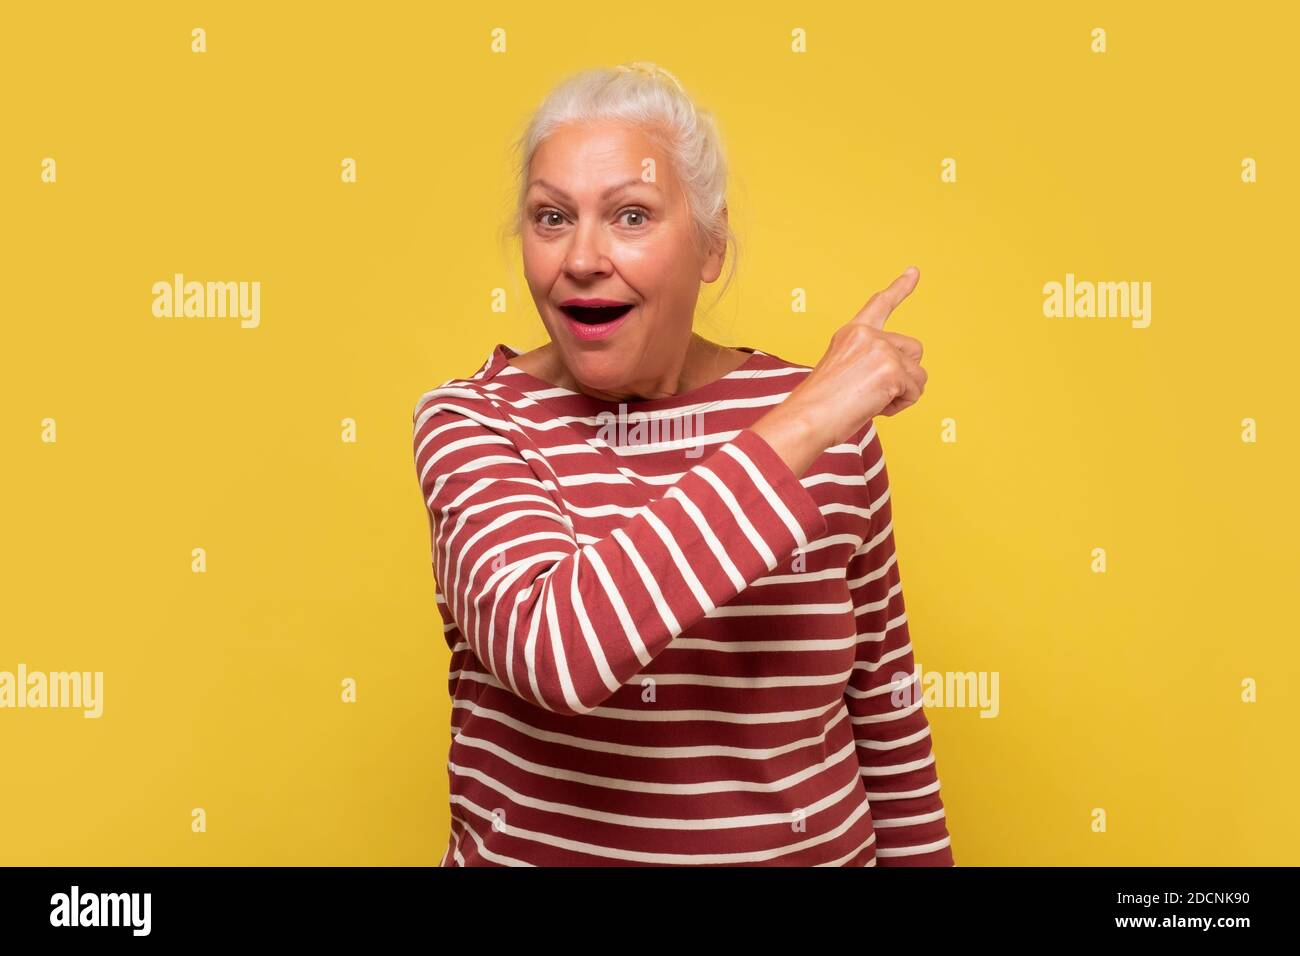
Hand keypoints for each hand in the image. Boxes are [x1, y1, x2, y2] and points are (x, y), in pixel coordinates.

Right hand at [787, 266, 928, 444]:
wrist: (807, 417)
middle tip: (874, 392)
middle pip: (913, 350)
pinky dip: (901, 405)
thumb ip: (869, 362)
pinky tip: (876, 407)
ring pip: (918, 374)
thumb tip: (900, 377)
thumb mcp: (842, 372)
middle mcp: (868, 335)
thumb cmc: (818, 405)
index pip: (880, 305)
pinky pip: (916, 391)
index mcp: (852, 333)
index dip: (900, 288)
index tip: (914, 271)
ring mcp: (881, 350)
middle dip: (905, 374)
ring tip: (871, 402)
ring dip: (903, 393)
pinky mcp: (892, 370)